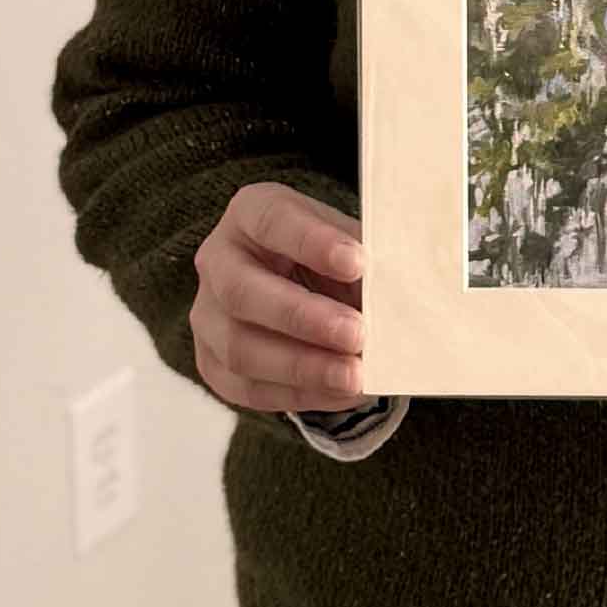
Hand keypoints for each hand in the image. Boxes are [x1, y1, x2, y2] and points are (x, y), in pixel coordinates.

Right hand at [191, 181, 368, 413]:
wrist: (295, 279)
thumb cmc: (326, 252)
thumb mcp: (344, 237)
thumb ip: (365, 258)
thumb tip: (399, 292)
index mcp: (250, 212)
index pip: (273, 221)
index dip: (313, 242)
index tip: (358, 262)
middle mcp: (217, 260)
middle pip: (243, 292)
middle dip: (303, 318)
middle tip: (357, 334)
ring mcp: (207, 315)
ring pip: (240, 349)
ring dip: (302, 367)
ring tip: (354, 376)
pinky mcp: (212, 362)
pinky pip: (247, 388)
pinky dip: (299, 394)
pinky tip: (339, 393)